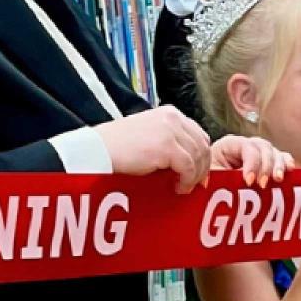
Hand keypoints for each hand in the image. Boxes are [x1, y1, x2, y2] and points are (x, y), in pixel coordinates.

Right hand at [95, 106, 212, 193]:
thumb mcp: (148, 136)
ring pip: (198, 156)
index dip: (202, 155)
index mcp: (170, 113)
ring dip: (194, 176)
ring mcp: (170, 130)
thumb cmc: (118, 146)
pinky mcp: (166, 146)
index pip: (198, 133)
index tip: (199, 172)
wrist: (98, 149)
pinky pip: (188, 167)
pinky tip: (178, 187)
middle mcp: (173, 118)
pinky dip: (187, 180)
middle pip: (202, 144)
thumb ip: (168, 142)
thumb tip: (187, 163)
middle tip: (196, 184)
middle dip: (202, 166)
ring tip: (183, 187)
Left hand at [211, 134, 292, 186]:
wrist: (210, 190)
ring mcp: (259, 153)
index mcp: (229, 145)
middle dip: (266, 166)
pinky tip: (290, 171)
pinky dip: (286, 163)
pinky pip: (282, 158)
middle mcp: (246, 145)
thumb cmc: (209, 183)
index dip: (251, 163)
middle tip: (263, 184)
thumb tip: (239, 182)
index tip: (249, 181)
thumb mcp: (212, 180)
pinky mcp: (268, 163)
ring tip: (278, 180)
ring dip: (278, 165)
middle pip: (263, 147)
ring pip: (274, 152)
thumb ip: (225, 179)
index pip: (246, 147)